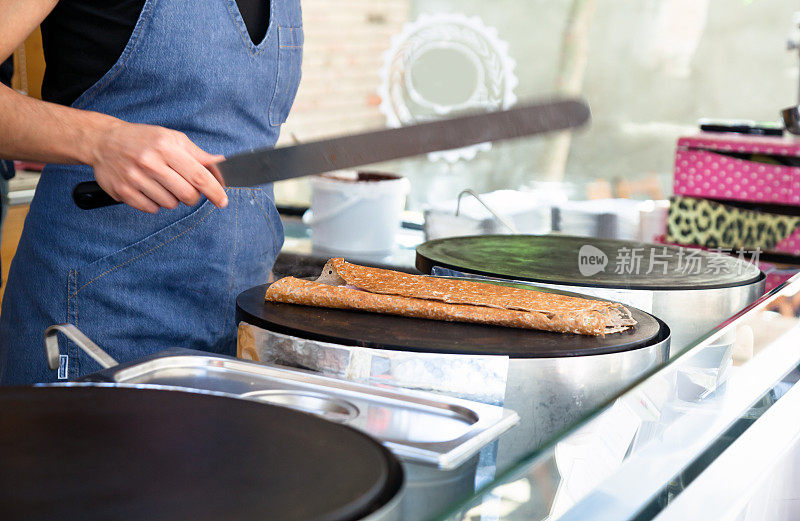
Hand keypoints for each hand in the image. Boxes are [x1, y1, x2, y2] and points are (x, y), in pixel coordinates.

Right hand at [90, 121, 227, 212]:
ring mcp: (135, 178)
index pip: (198, 176)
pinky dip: (155, 203)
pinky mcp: (123, 192)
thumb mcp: (172, 138)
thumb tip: (222, 165)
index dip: (215, 191)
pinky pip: (152, 209)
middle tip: (185, 187)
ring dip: (172, 198)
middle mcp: (150, 162)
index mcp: (166, 147)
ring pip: (170, 204)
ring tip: (160, 182)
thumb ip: (198, 154)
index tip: (222, 201)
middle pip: (187, 195)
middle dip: (192, 196)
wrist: (104, 141)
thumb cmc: (144, 140)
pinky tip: (148, 188)